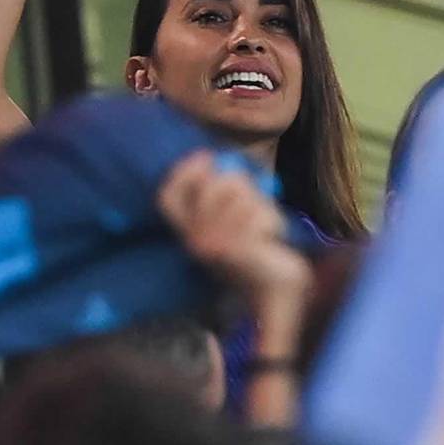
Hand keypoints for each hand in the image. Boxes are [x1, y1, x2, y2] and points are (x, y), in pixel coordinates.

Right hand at [157, 151, 311, 321]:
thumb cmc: (253, 247)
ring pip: (240, 194)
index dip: (184, 171)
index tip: (207, 156)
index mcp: (188, 231)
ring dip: (259, 204)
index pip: (168, 196)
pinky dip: (272, 220)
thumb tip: (207, 156)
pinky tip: (270, 237)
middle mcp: (195, 239)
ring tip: (260, 225)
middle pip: (214, 184)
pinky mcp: (239, 250)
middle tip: (252, 205)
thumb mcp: (230, 216)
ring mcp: (215, 245)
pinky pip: (260, 213)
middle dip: (240, 186)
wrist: (274, 288)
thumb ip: (217, 190)